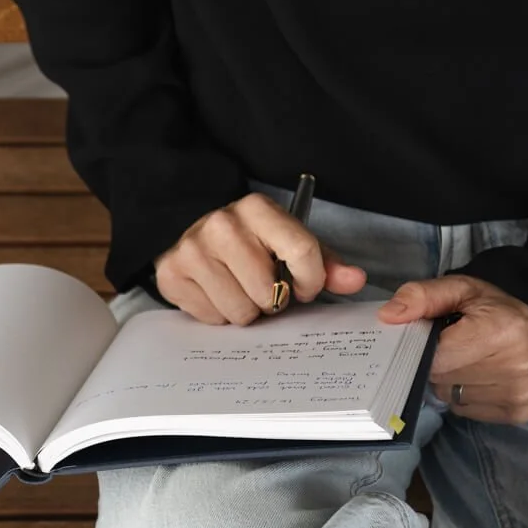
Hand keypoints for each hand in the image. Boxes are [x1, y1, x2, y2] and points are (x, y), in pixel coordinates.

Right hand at [153, 193, 367, 323]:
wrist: (190, 231)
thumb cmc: (249, 242)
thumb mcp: (289, 242)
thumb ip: (325, 263)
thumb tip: (355, 280)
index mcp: (258, 209)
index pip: (302, 254)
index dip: (310, 282)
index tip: (304, 287)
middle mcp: (222, 225)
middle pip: (268, 293)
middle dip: (271, 300)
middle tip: (262, 287)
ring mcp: (193, 250)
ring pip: (240, 312)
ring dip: (246, 310)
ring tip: (239, 290)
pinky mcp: (172, 274)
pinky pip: (213, 318)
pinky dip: (219, 314)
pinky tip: (216, 293)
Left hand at [377, 274, 527, 424]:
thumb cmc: (499, 306)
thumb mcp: (461, 289)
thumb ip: (422, 297)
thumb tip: (387, 317)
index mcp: (500, 334)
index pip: (436, 357)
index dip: (427, 348)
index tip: (435, 337)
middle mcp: (514, 369)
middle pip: (441, 379)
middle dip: (439, 363)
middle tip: (458, 346)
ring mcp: (518, 395)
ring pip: (450, 397)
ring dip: (452, 380)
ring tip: (474, 359)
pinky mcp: (519, 412)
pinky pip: (466, 409)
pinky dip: (465, 394)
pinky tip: (482, 376)